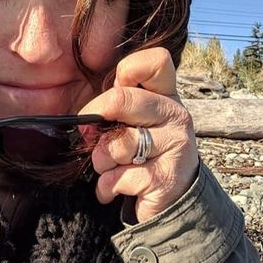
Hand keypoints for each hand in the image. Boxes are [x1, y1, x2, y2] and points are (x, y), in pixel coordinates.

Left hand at [79, 47, 198, 222]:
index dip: (126, 70)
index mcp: (166, 95)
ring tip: (112, 168)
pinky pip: (117, 177)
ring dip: (101, 161)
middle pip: (119, 99)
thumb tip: (86, 116)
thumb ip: (117, 104)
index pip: (156, 60)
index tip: (114, 90)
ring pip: (115, 144)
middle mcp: (176, 115)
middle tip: (91, 135)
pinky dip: (107, 187)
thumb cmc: (141, 155)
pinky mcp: (165, 178)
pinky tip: (115, 189)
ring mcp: (175, 145)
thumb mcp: (133, 122)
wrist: (171, 202)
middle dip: (93, 119)